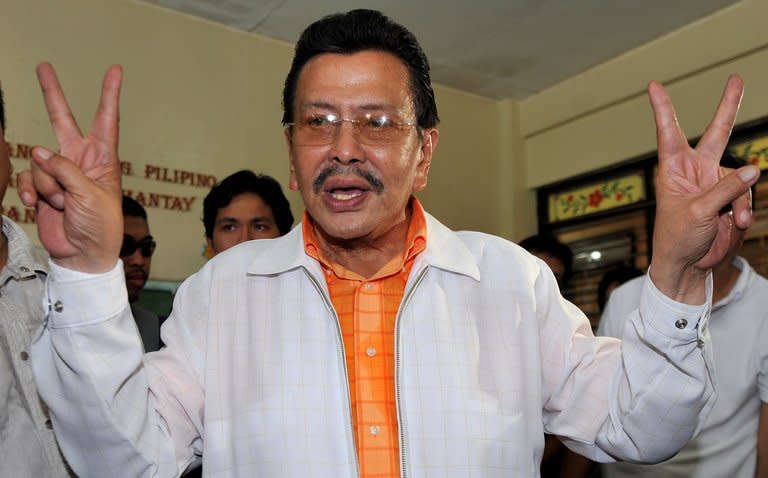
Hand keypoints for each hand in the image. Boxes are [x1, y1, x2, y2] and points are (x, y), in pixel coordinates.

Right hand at [18, 63, 122, 272]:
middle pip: (63, 120)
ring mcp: (59, 172)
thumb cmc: (100, 226)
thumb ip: (65, 170)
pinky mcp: (42, 186)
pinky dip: (31, 191)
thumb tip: (38, 151)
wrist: (83, 254)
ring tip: (65, 205)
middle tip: (43, 66)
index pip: (106, 119)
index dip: (109, 94)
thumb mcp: (90, 196)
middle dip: (52, 94)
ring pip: (41, 162)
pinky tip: (37, 205)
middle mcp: (81, 159)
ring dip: (50, 187)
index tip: (115, 70)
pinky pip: (28, 177)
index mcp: (103, 158)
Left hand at [649, 75, 759, 302]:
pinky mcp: (731, 198)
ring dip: (740, 198)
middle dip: (728, 107)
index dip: (663, 109)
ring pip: (741, 176)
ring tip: (733, 219)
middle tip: (736, 79)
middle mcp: (695, 171)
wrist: (688, 265)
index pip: (668, 133)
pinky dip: (745, 209)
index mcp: (674, 169)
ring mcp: (715, 183)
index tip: (653, 86)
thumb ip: (725, 190)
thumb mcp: (697, 213)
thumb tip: (753, 170)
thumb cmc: (676, 239)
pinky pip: (747, 194)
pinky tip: (739, 224)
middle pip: (716, 133)